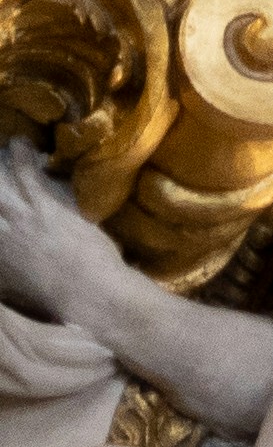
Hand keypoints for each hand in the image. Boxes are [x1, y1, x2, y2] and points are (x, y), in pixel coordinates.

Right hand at [0, 144, 129, 319]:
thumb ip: (12, 276)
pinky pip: (28, 178)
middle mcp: (2, 239)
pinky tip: (20, 143)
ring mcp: (20, 221)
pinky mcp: (44, 208)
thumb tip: (11, 269)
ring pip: (0, 193)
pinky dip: (23, 160)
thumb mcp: (25, 293)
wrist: (90, 295)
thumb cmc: (63, 302)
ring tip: (7, 148)